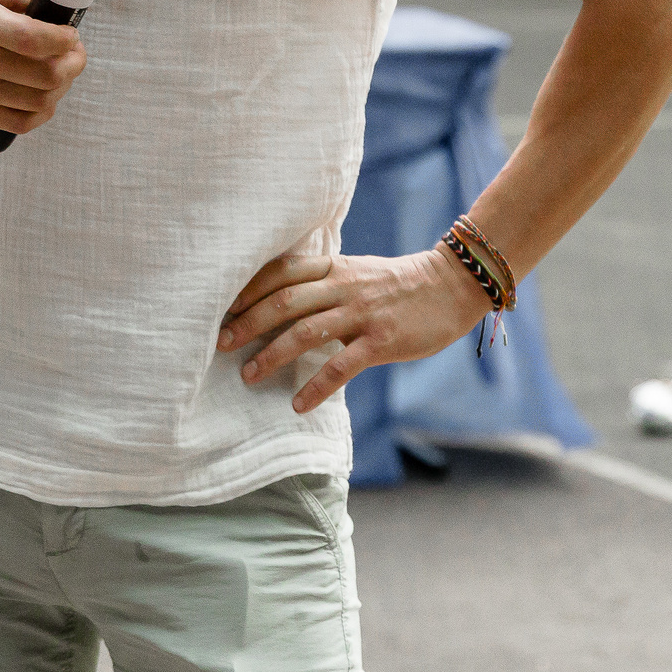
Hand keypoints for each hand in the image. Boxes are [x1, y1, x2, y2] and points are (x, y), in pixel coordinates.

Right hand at [0, 0, 86, 135]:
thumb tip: (52, 4)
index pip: (34, 40)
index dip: (64, 39)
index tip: (71, 33)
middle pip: (45, 75)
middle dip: (73, 64)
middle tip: (74, 53)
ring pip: (38, 102)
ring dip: (61, 88)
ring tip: (60, 72)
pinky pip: (18, 124)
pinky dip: (41, 114)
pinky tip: (42, 98)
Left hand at [217, 247, 495, 413]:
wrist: (450, 285)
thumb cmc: (397, 284)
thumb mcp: (356, 272)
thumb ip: (322, 283)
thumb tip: (278, 304)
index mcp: (334, 266)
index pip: (281, 272)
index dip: (248, 289)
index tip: (220, 307)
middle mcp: (343, 286)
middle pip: (284, 301)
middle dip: (248, 322)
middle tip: (220, 343)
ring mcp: (362, 313)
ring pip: (307, 331)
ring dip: (273, 355)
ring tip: (249, 376)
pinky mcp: (381, 340)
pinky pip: (342, 365)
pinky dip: (317, 386)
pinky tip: (299, 405)